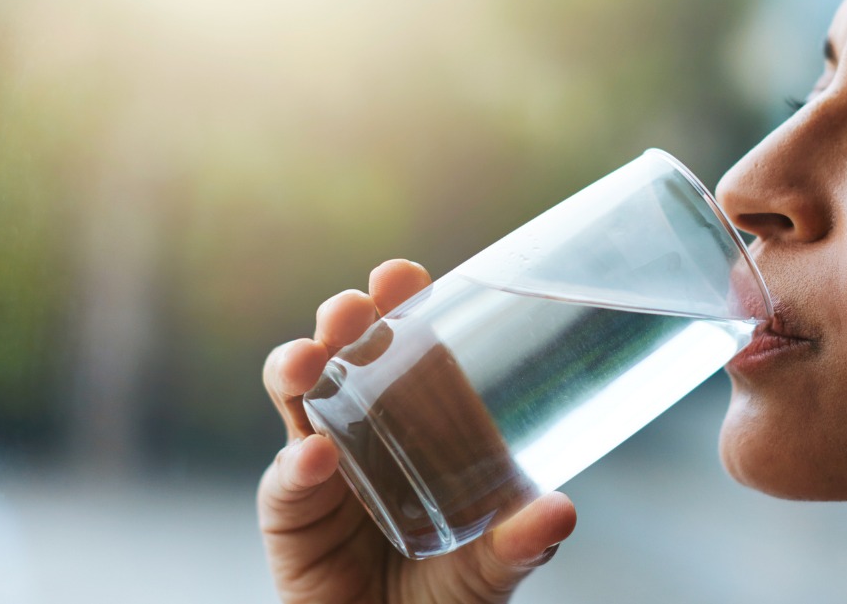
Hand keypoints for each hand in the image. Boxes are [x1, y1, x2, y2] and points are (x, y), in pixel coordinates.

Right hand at [258, 259, 576, 602]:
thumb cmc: (452, 591)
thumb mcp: (496, 564)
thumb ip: (524, 543)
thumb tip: (561, 510)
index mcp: (421, 417)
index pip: (407, 343)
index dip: (400, 303)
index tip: (402, 275)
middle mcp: (365, 426)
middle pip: (345, 352)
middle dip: (342, 320)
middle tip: (351, 311)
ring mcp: (322, 463)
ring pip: (297, 397)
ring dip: (297, 368)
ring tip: (310, 362)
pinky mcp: (290, 511)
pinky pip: (285, 480)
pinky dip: (295, 464)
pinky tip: (314, 456)